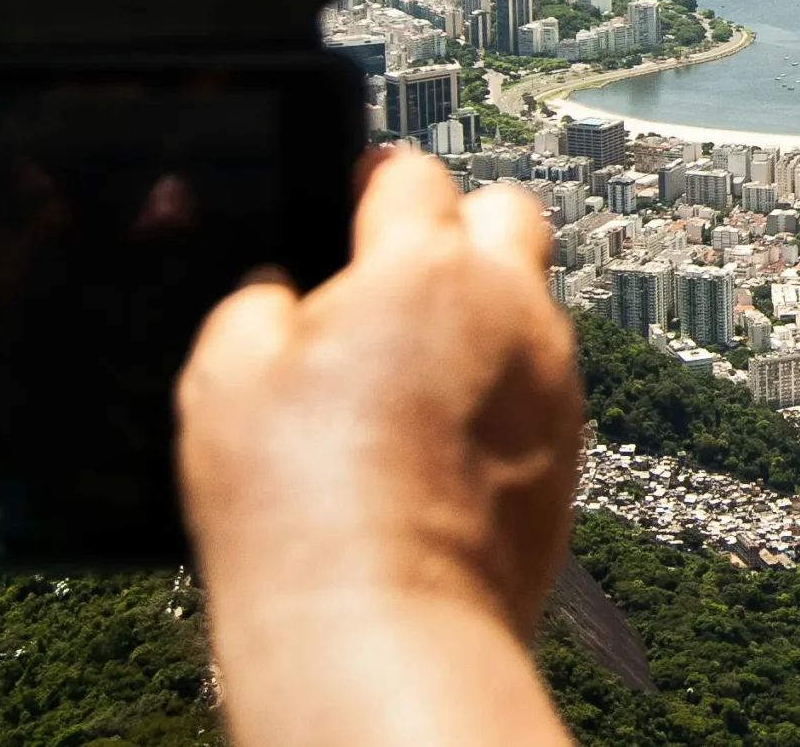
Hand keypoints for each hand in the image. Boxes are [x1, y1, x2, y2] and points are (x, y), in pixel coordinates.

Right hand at [177, 146, 581, 746]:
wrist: (388, 625)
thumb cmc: (299, 505)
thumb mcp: (225, 380)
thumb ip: (255, 302)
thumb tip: (279, 287)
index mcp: (422, 268)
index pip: (409, 173)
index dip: (372, 180)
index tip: (355, 198)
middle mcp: (508, 304)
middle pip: (506, 210)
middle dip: (458, 223)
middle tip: (400, 272)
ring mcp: (552, 371)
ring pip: (530, 298)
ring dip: (484, 308)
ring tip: (415, 368)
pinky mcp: (573, 438)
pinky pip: (543, 376)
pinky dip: (504, 382)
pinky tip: (447, 430)